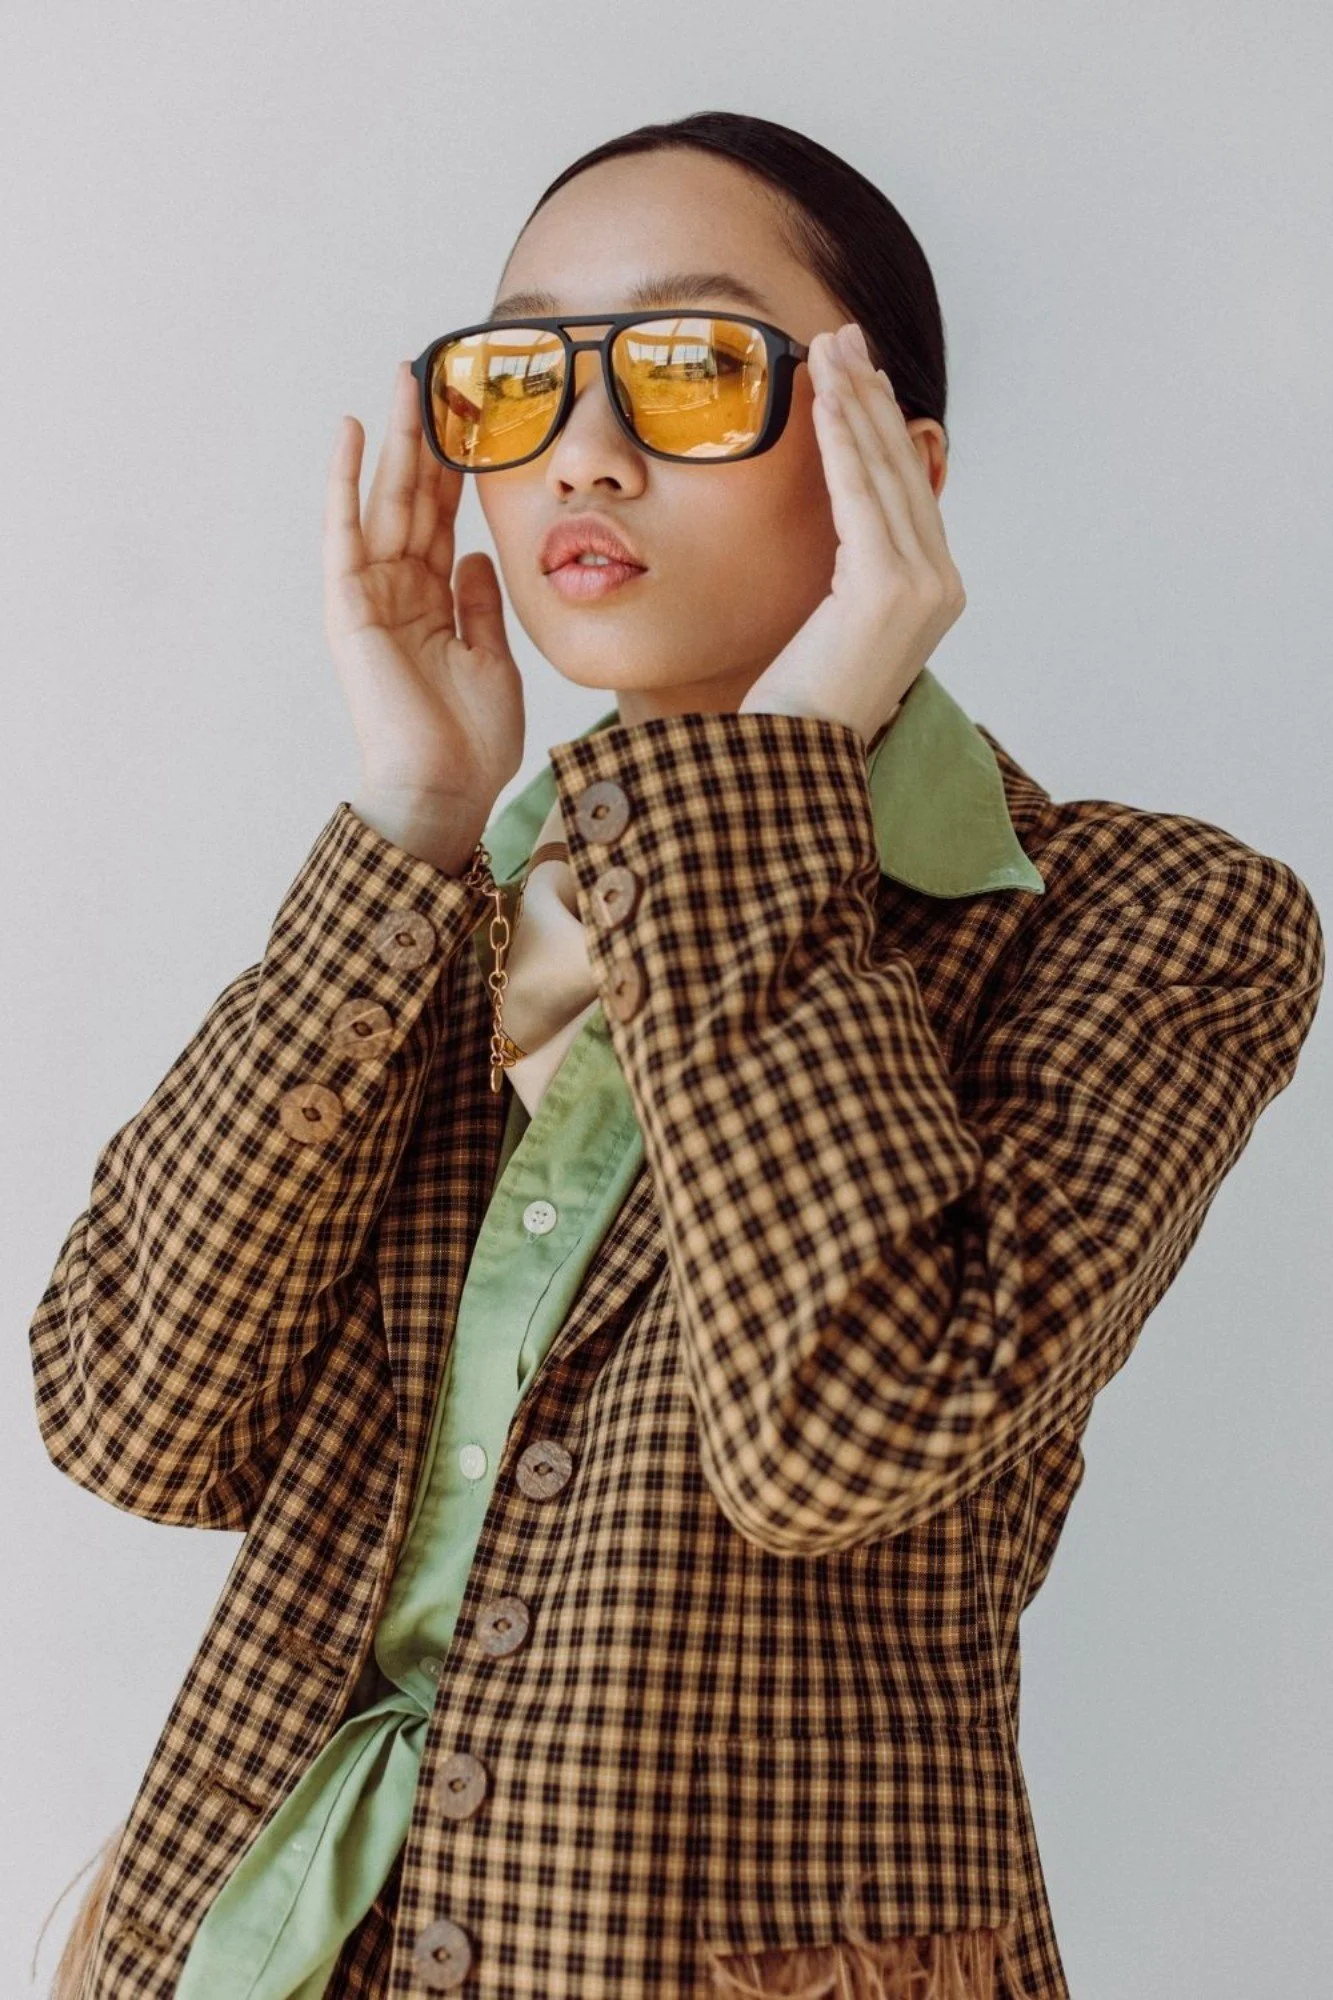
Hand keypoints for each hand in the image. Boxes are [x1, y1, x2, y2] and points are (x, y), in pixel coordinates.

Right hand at [324, 359, 524, 820]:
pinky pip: (345, 533)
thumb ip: (480, 603)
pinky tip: (351, 434)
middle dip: (422, 436)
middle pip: (413, 498)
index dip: (455, 468)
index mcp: (435, 602)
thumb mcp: (493, 658)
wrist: (446, 789)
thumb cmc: (471, 741)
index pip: (444, 518)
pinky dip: (345, 483)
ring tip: (404, 381)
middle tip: (432, 372)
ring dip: (392, 440)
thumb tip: (475, 552)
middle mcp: (399, 591)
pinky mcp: (349, 607)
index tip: (470, 416)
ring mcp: (371, 596)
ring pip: (384, 501)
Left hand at [738, 320, 965, 745]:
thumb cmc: (801, 702)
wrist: (795, 760)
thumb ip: (850, 574)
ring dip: (856, 402)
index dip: (882, 425)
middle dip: (872, 396)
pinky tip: (826, 396)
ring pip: (883, 473)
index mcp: (934, 593)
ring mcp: (922, 589)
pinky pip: (860, 496)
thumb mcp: (833, 623)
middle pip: (902, 469)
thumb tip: (840, 527)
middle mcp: (941, 586)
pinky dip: (843, 441)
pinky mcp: (888, 590)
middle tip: (843, 336)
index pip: (906, 490)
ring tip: (829, 347)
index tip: (856, 374)